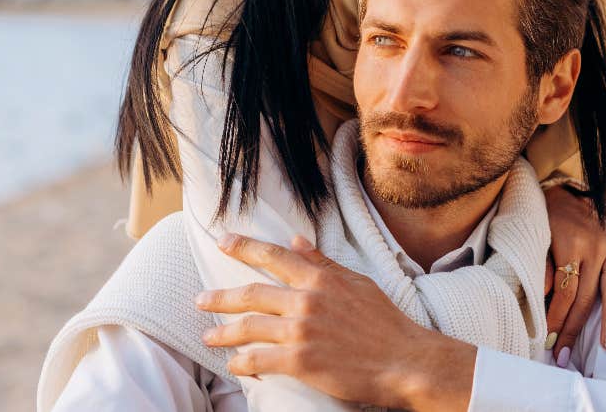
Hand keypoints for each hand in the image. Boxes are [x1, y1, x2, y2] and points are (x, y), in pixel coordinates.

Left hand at [197, 233, 476, 411]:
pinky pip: (259, 360)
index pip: (274, 256)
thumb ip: (324, 263)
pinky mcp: (301, 361)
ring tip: (208, 336)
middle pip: (252, 293)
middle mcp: (306, 300)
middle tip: (200, 299)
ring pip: (249, 327)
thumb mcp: (357, 283)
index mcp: (320, 279)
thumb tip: (298, 240)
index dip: (245, 247)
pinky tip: (233, 365)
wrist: (405, 360)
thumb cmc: (385, 323)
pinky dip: (241, 362)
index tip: (224, 241)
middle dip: (221, 297)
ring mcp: (301, 331)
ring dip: (223, 333)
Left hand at [543, 185, 605, 357]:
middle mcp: (594, 246)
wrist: (565, 194)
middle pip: (586, 297)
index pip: (564, 291)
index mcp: (570, 244)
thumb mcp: (538, 239)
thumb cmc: (547, 223)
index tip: (549, 341)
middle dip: (574, 328)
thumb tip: (542, 296)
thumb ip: (543, 267)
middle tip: (565, 355)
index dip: (557, 317)